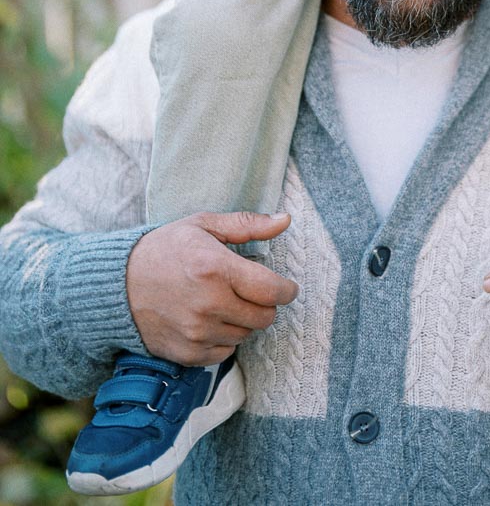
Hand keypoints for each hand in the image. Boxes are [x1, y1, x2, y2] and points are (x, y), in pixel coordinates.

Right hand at [126, 211, 298, 365]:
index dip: (286, 290)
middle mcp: (209, 304)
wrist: (118, 285)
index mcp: (216, 269)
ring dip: (244, 320)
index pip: (271, 290)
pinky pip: (225, 352)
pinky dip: (225, 337)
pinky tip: (211, 318)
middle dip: (265, 304)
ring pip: (246, 335)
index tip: (286, 287)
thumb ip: (247, 225)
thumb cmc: (164, 249)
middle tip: (252, 292)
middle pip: (264, 317)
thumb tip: (285, 220)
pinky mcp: (187, 354)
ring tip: (225, 301)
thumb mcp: (203, 225)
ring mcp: (197, 333)